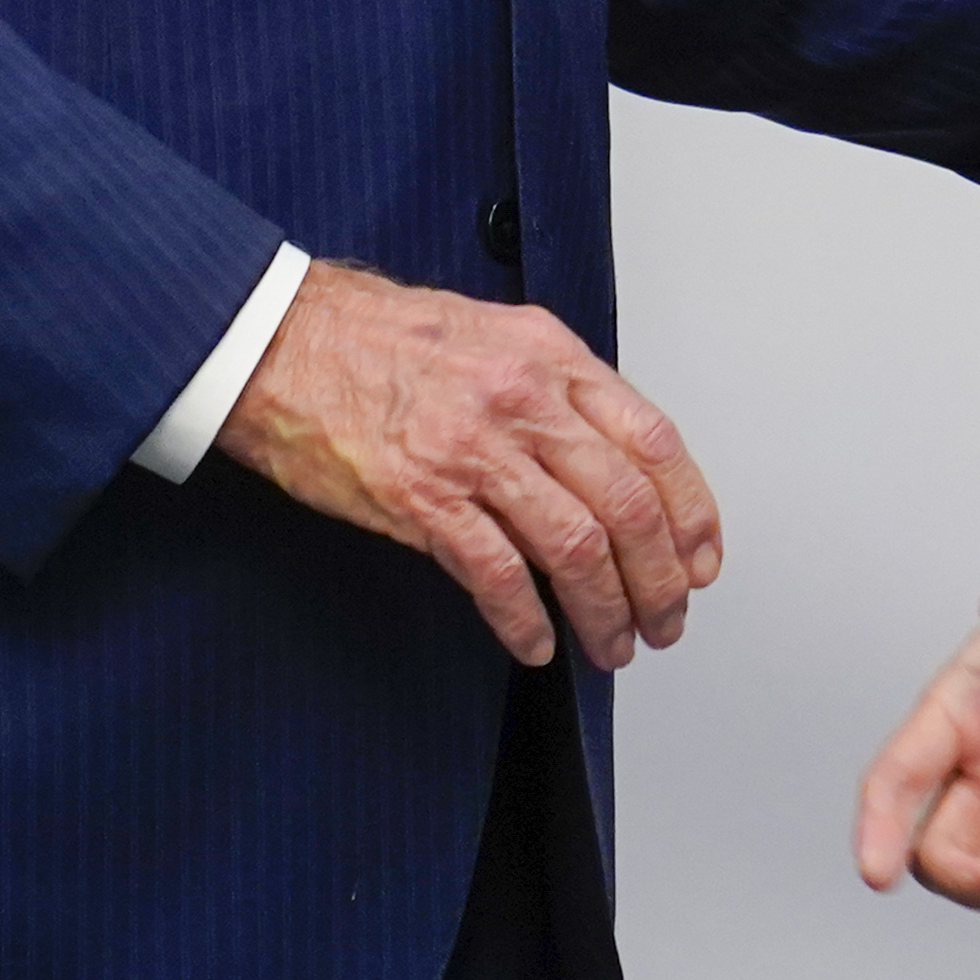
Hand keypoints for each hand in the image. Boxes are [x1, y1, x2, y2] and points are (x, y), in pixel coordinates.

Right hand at [211, 261, 722, 672]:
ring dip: (607, 612)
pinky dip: (529, 622)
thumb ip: (556, 388)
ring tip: (613, 645)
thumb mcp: (492, 334)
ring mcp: (473, 450)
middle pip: (628, 506)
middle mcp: (524, 399)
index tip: (700, 558)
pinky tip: (537, 644)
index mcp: (551, 356)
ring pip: (577, 548)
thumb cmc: (376, 338)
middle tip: (665, 620)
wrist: (279, 340)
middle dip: (660, 581)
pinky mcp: (422, 498)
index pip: (655, 442)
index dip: (691, 512)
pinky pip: (498, 576)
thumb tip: (613, 457)